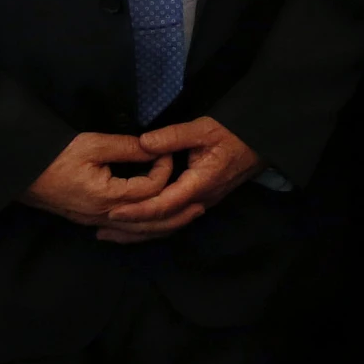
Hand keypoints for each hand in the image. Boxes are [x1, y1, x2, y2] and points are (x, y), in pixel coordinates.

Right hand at [20, 132, 176, 237]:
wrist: (19, 174)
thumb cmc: (54, 157)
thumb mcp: (93, 145)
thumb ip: (127, 148)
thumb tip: (154, 147)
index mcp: (107, 197)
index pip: (149, 189)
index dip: (164, 169)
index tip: (168, 152)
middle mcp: (103, 215)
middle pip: (148, 221)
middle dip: (176, 213)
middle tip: (200, 204)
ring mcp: (94, 221)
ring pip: (136, 231)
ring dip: (162, 226)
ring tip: (185, 218)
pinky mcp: (88, 219)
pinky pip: (121, 230)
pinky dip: (140, 230)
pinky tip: (149, 227)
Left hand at [100, 117, 261, 241]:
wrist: (263, 143)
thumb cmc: (235, 134)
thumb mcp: (205, 128)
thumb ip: (173, 136)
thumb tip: (142, 143)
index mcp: (200, 184)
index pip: (164, 205)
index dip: (138, 210)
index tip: (113, 211)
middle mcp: (200, 200)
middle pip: (163, 224)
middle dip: (132, 229)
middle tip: (101, 229)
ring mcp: (202, 204)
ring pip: (168, 227)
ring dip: (139, 233)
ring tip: (110, 234)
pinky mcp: (201, 202)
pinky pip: (174, 222)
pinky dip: (153, 228)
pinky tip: (136, 227)